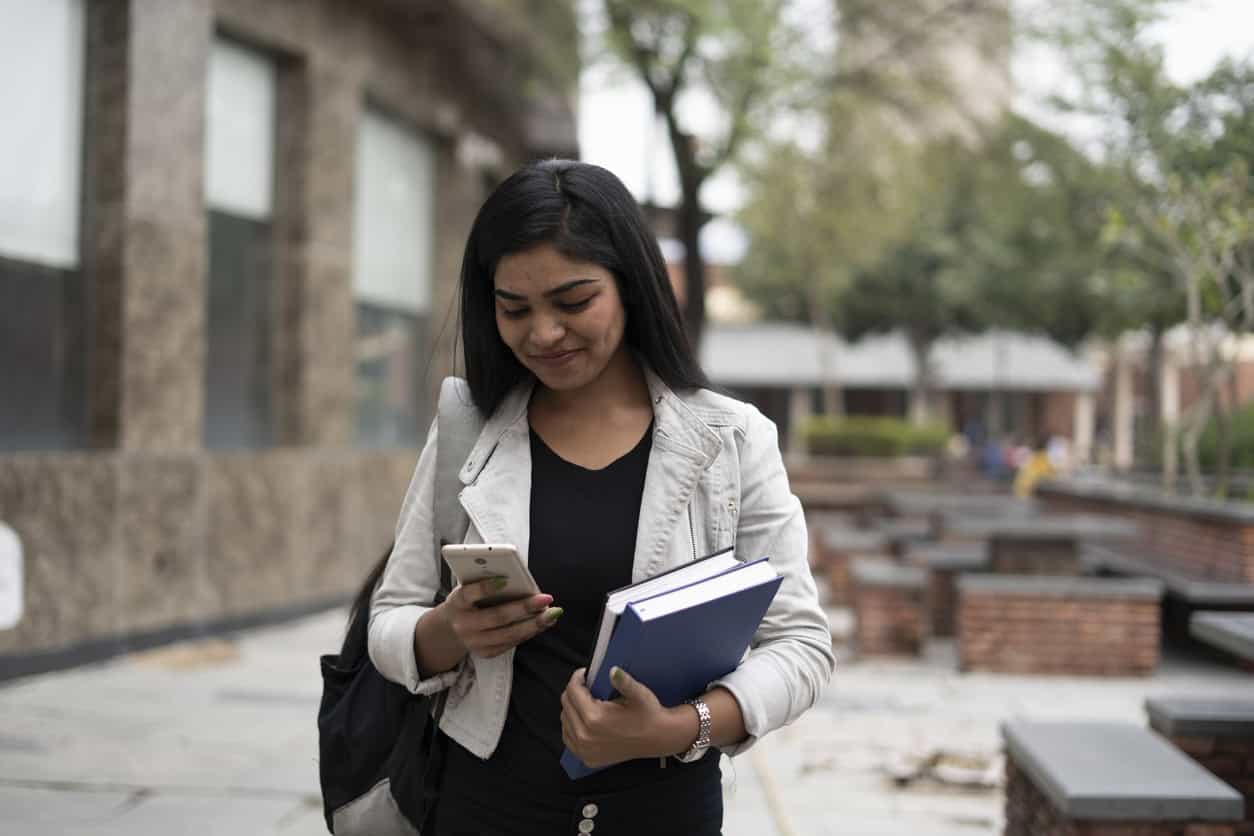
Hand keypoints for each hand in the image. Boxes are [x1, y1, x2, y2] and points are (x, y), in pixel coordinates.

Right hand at [438, 578, 561, 658]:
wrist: (450, 629)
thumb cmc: (467, 602)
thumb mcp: (468, 589)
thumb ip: (485, 584)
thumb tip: (518, 580)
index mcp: (457, 603)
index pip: (469, 594)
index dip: (486, 588)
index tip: (505, 579)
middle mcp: (464, 625)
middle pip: (497, 617)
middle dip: (524, 608)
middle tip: (546, 598)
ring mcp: (475, 642)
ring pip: (508, 634)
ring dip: (534, 624)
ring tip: (552, 613)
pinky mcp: (486, 653)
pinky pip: (512, 643)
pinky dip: (529, 632)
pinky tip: (544, 622)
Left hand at [560, 667, 693, 768]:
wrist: (657, 738)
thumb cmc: (648, 714)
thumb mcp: (638, 693)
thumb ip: (623, 681)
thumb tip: (612, 670)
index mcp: (594, 718)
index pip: (572, 691)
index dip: (577, 678)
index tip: (585, 674)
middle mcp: (585, 736)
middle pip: (566, 705)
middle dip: (574, 691)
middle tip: (587, 686)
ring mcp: (584, 750)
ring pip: (565, 720)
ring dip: (572, 708)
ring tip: (587, 701)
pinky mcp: (587, 758)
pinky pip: (569, 737)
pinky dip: (572, 725)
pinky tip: (584, 718)